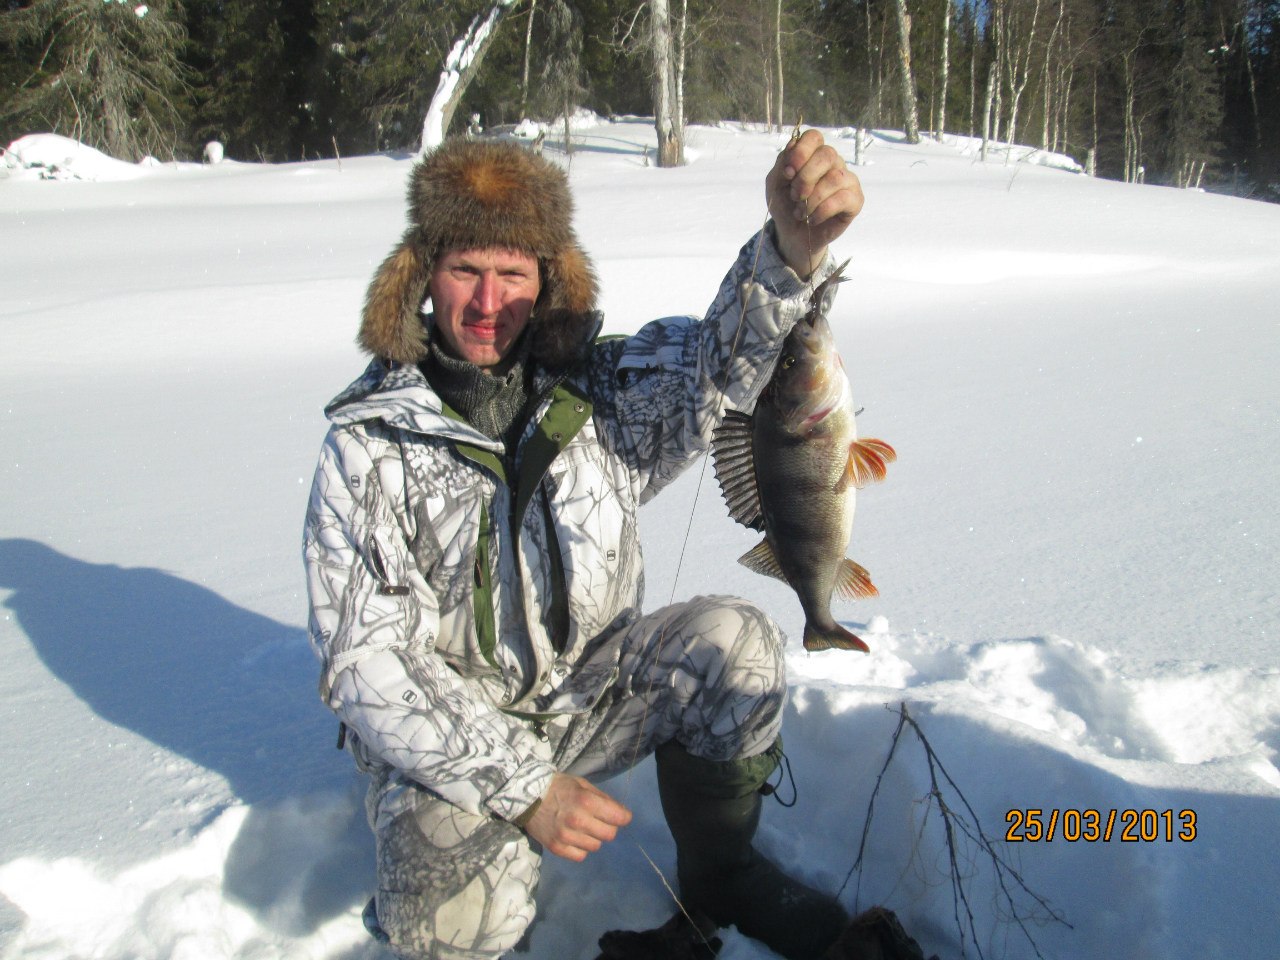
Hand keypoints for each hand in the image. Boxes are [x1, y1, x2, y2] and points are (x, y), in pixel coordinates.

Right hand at [523, 772, 631, 861]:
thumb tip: (620, 812)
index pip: (618, 817)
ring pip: (595, 846)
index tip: (622, 816)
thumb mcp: (581, 784)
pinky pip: (580, 856)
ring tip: (583, 828)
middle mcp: (578, 821)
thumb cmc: (557, 787)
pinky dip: (581, 848)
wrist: (525, 797)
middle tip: (600, 821)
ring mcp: (566, 837)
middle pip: (609, 834)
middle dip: (609, 827)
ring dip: (593, 838)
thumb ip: (601, 798)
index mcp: (586, 801)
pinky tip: (575, 838)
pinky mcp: (557, 848)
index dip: (624, 817)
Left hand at [766, 128, 864, 277]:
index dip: (801, 152)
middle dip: (805, 178)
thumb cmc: (786, 205)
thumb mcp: (775, 183)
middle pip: (827, 154)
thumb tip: (793, 149)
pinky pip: (843, 199)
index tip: (788, 173)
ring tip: (800, 212)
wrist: (793, 235)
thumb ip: (782, 163)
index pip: (814, 136)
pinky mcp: (855, 200)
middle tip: (795, 196)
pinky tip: (812, 219)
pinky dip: (822, 211)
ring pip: (835, 178)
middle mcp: (833, 163)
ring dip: (812, 199)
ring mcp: (847, 180)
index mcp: (814, 154)